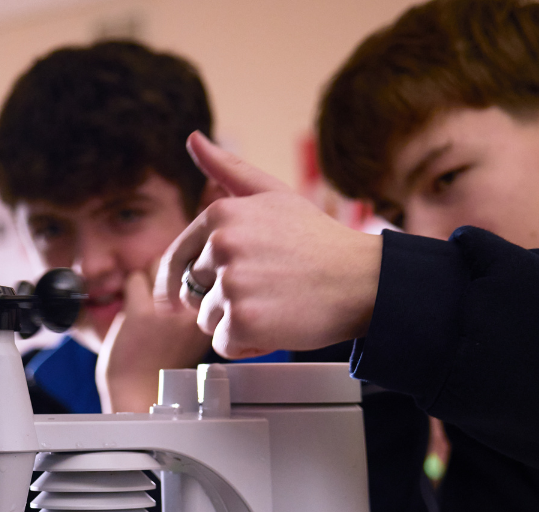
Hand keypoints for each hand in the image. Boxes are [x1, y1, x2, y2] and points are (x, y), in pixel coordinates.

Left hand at [96, 270, 210, 412]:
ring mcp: (170, 311)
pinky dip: (131, 290)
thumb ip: (201, 304)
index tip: (185, 292)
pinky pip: (135, 278)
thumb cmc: (168, 365)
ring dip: (152, 278)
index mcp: (217, 317)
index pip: (211, 270)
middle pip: (188, 260)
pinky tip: (135, 309)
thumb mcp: (198, 332)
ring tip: (151, 302)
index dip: (195, 274)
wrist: (142, 397)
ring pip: (161, 264)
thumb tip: (193, 267)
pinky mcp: (142, 313)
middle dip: (174, 273)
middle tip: (165, 300)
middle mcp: (198, 312)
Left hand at [154, 132, 381, 357]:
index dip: (183, 282)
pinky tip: (276, 326)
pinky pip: (224, 346)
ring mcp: (231, 285)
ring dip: (235, 324)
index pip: (177, 259)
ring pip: (207, 321)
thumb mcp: (273, 194)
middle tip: (262, 291)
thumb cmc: (317, 240)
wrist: (361, 280)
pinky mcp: (242, 321)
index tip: (184, 297)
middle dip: (220, 300)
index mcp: (220, 215)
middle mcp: (220, 247)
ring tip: (274, 306)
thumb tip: (192, 139)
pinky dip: (247, 345)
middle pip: (193, 293)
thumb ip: (229, 170)